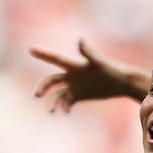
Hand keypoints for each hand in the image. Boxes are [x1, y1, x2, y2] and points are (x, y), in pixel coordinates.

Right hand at [29, 39, 149, 112]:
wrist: (122, 82)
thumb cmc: (112, 69)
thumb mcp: (100, 62)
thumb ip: (89, 52)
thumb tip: (80, 40)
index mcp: (74, 65)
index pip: (55, 58)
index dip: (43, 54)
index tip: (31, 49)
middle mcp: (72, 75)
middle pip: (52, 80)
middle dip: (43, 87)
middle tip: (37, 95)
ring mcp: (75, 85)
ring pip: (58, 94)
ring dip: (53, 102)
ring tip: (52, 111)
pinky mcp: (80, 95)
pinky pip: (68, 102)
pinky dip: (64, 107)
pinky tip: (66, 112)